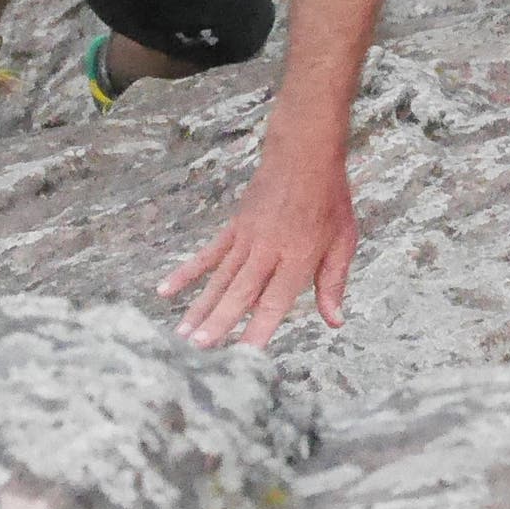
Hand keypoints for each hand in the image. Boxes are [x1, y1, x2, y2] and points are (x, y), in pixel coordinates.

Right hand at [162, 153, 357, 346]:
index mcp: (297, 256)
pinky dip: (187, 272)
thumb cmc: (329, 199)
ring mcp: (246, 238)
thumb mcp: (343, 241)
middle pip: (239, 292)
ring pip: (219, 278)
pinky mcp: (234, 227)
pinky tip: (166, 289)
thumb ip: (333, 282)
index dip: (259, 329)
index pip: (274, 300)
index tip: (244, 355)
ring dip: (200, 306)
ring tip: (181, 334)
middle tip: (197, 349)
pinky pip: (207, 254)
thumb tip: (335, 321)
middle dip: (218, 322)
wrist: (303, 153)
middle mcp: (267, 250)